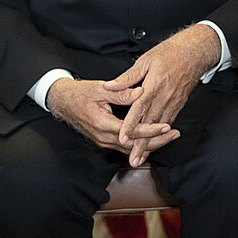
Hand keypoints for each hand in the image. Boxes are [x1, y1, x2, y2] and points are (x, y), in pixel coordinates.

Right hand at [45, 77, 178, 155]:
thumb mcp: (100, 89)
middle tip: (174, 134)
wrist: (63, 102)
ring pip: (130, 148)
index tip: (166, 126)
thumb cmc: (81, 93)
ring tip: (170, 137)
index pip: (131, 132)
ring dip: (150, 144)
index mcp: (102, 124)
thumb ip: (121, 92)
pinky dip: (140, 143)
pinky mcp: (105, 140)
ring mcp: (103, 141)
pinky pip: (125, 146)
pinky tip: (154, 139)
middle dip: (156, 141)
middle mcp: (103, 137)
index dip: (150, 130)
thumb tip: (141, 92)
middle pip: (134, 145)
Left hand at [103, 24, 221, 165]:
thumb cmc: (168, 54)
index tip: (122, 138)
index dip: (130, 125)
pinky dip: (161, 134)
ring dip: (151, 144)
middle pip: (150, 124)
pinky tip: (155, 143)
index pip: (139, 108)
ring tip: (142, 158)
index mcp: (154, 85)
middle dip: (141, 144)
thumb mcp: (145, 61)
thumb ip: (127, 77)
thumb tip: (110, 86)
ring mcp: (173, 102)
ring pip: (160, 127)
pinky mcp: (179, 104)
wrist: (194, 54)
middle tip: (133, 160)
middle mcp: (164, 97)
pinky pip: (168, 121)